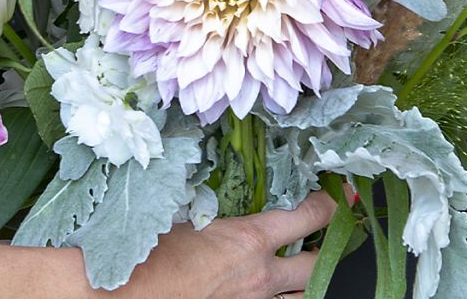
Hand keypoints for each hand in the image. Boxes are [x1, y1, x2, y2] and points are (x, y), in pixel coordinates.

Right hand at [118, 191, 335, 298]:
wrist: (128, 295)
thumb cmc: (152, 254)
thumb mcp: (190, 215)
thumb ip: (220, 201)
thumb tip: (229, 180)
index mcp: (250, 241)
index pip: (308, 217)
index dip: (330, 204)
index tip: (338, 194)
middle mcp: (261, 278)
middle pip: (318, 264)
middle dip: (330, 246)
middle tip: (333, 230)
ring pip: (301, 295)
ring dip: (308, 278)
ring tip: (309, 261)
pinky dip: (280, 297)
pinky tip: (273, 287)